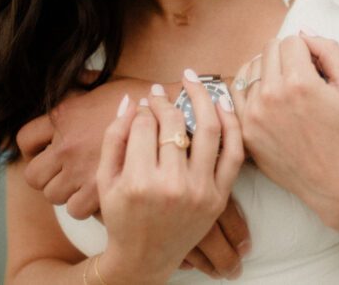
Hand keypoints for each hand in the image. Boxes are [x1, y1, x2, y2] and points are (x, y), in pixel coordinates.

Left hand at [17, 76, 139, 218]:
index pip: (24, 139)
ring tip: (82, 185)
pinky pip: (75, 209)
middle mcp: (67, 144)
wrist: (171, 112)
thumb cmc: (140, 95)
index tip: (44, 151)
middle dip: (46, 176)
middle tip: (63, 172)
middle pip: (33, 175)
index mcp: (64, 116)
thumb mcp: (105, 82)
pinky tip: (97, 195)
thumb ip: (83, 83)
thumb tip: (74, 79)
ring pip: (53, 196)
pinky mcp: (100, 190)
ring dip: (65, 192)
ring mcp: (81, 170)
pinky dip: (84, 205)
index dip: (31, 148)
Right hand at [97, 70, 243, 281]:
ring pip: (207, 130)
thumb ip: (114, 137)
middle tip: (162, 93)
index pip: (145, 125)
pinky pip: (232, 153)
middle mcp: (170, 186)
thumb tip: (131, 101)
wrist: (145, 257)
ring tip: (194, 81)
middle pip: (173, 124)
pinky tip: (221, 105)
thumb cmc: (122, 215)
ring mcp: (199, 192)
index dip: (144, 107)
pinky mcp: (218, 197)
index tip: (145, 101)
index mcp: (138, 181)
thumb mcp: (105, 179)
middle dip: (166, 101)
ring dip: (203, 98)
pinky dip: (231, 125)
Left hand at [231, 34, 338, 219]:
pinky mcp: (245, 130)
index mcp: (300, 82)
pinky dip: (249, 87)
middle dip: (287, 56)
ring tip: (284, 85)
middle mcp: (272, 95)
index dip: (307, 50)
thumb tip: (304, 32)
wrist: (334, 182)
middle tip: (301, 75)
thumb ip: (329, 50)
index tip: (315, 66)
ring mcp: (254, 114)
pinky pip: (236, 92)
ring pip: (251, 67)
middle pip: (270, 49)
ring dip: (267, 69)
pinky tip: (263, 93)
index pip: (292, 41)